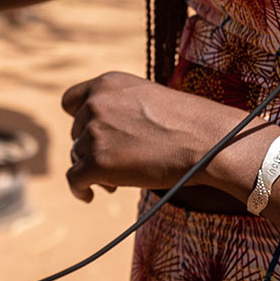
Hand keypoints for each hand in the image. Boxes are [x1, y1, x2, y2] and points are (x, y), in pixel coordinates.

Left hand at [59, 71, 262, 202]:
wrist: (208, 141)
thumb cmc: (187, 124)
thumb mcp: (147, 99)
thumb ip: (118, 108)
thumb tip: (95, 137)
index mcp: (107, 83)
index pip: (71, 102)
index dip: (79, 121)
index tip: (91, 136)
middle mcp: (96, 104)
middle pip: (76, 134)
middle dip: (92, 149)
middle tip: (118, 164)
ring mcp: (95, 133)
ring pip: (77, 158)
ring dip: (93, 170)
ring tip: (117, 181)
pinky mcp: (97, 162)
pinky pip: (74, 180)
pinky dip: (79, 190)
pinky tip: (89, 197)